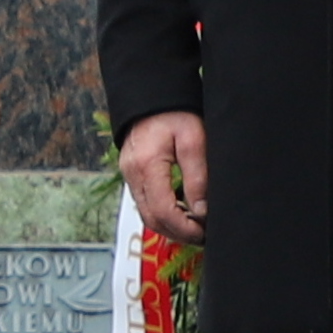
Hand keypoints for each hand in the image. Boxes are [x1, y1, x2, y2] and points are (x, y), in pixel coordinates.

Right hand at [120, 109, 209, 244]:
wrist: (151, 96)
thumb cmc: (175, 113)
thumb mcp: (194, 141)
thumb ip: (198, 177)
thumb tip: (202, 210)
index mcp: (146, 166)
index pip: (163, 211)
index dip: (184, 228)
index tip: (204, 232)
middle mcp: (132, 174)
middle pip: (151, 219)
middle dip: (177, 233)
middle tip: (202, 235)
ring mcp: (128, 174)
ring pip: (146, 214)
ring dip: (170, 226)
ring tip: (195, 226)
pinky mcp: (131, 173)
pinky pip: (145, 202)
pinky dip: (163, 213)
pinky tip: (182, 211)